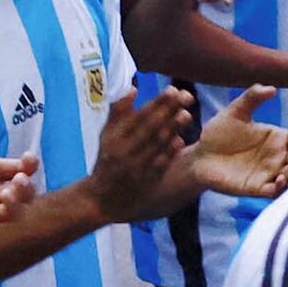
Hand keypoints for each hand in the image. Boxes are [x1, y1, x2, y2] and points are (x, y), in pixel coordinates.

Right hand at [83, 80, 202, 221]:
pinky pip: (159, 164)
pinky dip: (170, 152)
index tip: (172, 89)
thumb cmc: (106, 160)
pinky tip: (180, 140)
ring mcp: (136, 167)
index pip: (139, 116)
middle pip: (150, 128)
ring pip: (156, 145)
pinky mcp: (145, 181)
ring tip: (187, 114)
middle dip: (168, 111)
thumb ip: (118, 111)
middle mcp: (125, 151)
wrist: (101, 198)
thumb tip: (133, 88)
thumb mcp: (106, 135)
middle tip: (186, 96)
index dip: (157, 102)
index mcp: (115, 137)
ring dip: (173, 129)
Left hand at [180, 86, 287, 203]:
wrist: (199, 155)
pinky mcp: (257, 188)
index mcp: (278, 138)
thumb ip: (252, 98)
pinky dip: (281, 188)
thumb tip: (272, 88)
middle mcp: (277, 157)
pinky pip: (275, 192)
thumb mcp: (235, 111)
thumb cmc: (218, 133)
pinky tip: (279, 179)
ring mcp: (269, 174)